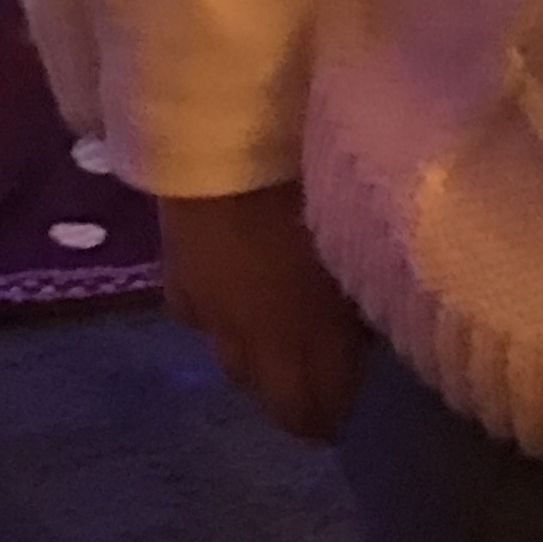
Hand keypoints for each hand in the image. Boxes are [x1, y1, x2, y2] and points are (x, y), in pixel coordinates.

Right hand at [159, 181, 370, 441]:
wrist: (225, 128)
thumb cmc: (309, 171)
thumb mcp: (354, 229)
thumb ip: (363, 281)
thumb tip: (369, 317)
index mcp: (310, 330)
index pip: (319, 406)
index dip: (335, 412)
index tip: (350, 405)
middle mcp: (256, 338)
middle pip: (273, 400)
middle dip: (297, 401)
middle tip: (318, 386)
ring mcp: (210, 311)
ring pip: (232, 366)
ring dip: (257, 362)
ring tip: (278, 337)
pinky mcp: (174, 275)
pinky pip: (197, 319)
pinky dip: (216, 318)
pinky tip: (228, 296)